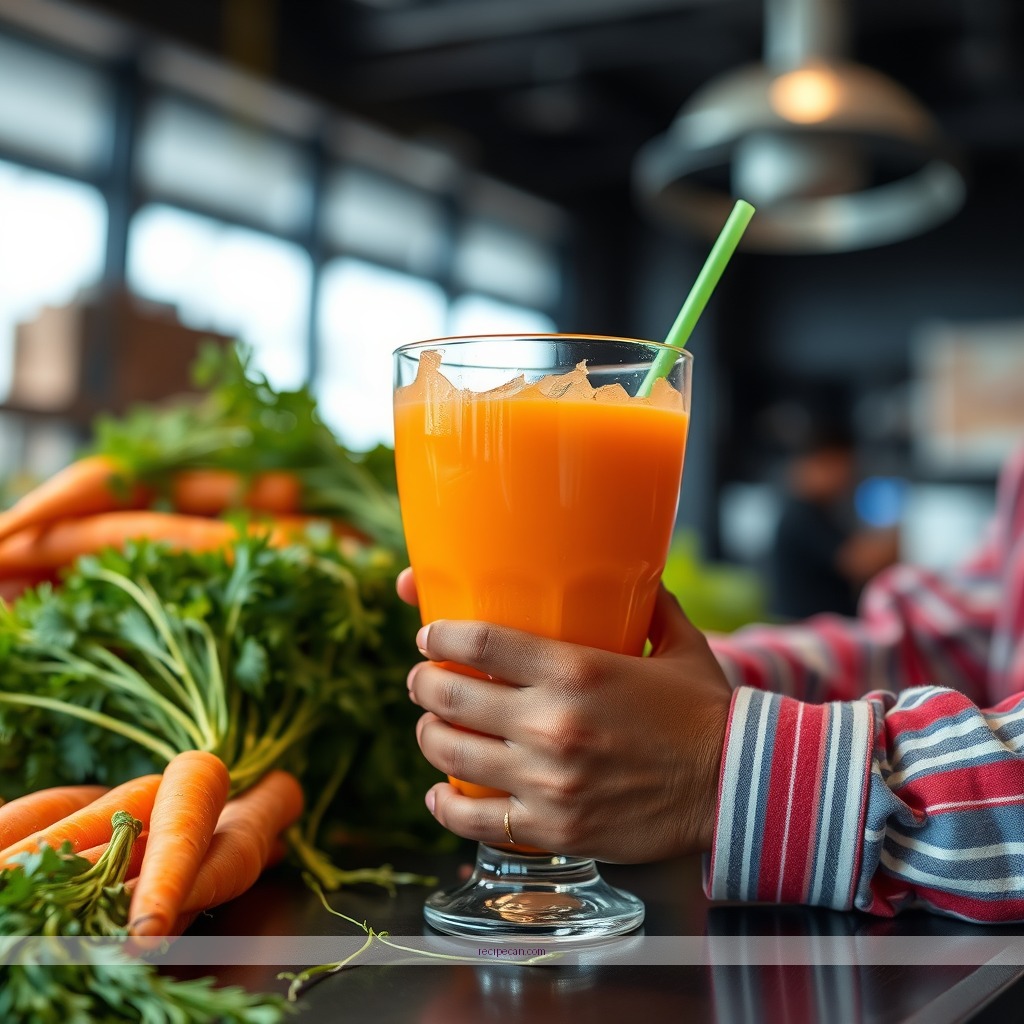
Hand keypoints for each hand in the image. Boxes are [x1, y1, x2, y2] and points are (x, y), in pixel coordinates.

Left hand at [397, 569, 731, 862]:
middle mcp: (552, 723)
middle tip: (422, 679)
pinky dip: (446, 805)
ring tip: (430, 727)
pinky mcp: (553, 828)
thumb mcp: (681, 644)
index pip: (479, 643)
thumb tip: (634, 567)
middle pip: (449, 696)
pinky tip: (440, 793)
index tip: (428, 635)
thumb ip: (650, 602)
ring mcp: (548, 780)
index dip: (439, 636)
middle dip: (423, 684)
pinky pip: (474, 821)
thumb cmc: (706, 712)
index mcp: (576, 670)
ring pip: (451, 755)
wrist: (737, 788)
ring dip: (427, 736)